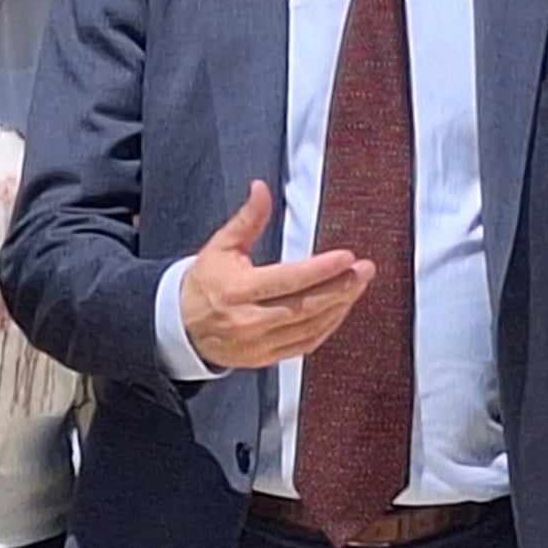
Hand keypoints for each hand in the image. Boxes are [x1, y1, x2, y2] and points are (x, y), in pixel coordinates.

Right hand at [181, 181, 374, 370]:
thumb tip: (261, 188)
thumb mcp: (221, 246)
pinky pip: (306, 344)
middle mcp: (250, 320)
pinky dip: (327, 327)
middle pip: (306, 305)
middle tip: (365, 270)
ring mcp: (260, 343)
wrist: (182, 327)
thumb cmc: (206, 282)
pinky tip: (341, 309)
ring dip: (339, 306)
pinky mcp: (267, 358)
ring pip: (310, 327)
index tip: (347, 257)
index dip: (321, 269)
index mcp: (238, 290)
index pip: (288, 279)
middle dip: (341, 287)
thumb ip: (247, 219)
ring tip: (358, 285)